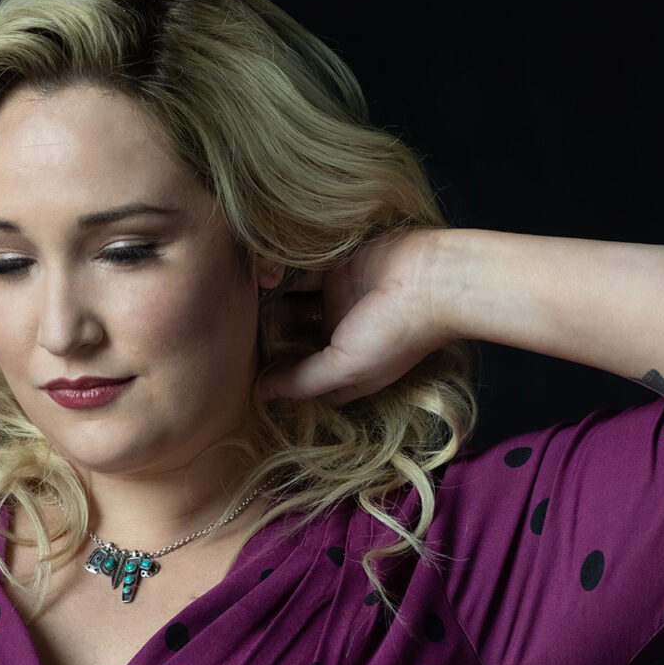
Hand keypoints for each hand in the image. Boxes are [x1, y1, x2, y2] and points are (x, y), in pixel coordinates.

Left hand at [254, 226, 455, 406]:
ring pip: (291, 306)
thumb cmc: (394, 335)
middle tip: (232, 338)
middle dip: (267, 341)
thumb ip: (301, 382)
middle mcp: (338, 338)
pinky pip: (299, 274)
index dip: (276, 378)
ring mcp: (336, 302)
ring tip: (237, 308)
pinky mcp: (335, 269)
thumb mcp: (344, 370)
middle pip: (292, 341)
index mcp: (344, 369)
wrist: (431, 280)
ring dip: (268, 306)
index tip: (244, 375)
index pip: (300, 379)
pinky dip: (280, 276)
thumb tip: (259, 394)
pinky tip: (256, 279)